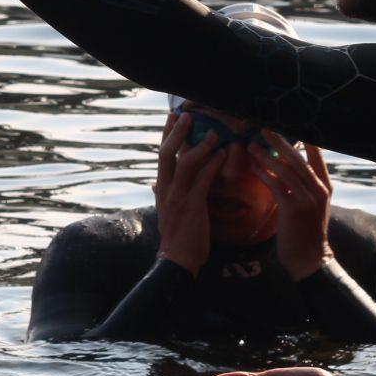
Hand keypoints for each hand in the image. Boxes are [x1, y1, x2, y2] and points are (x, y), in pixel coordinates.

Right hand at [152, 112, 224, 275]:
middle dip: (176, 132)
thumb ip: (160, 195)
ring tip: (214, 133)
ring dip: (200, 145)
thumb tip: (153, 183)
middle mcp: (166, 189)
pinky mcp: (193, 205)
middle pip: (167, 154)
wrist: (176, 261)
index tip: (173, 116)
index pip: (162, 156)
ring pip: (185, 163)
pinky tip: (222, 155)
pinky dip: (213, 165)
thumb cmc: (175, 238)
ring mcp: (178, 196)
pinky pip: (202, 179)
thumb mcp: (164, 212)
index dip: (166, 135)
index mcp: (161, 189)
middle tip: (187, 115)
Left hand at [249, 134, 334, 280]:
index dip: (303, 138)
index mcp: (324, 186)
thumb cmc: (305, 232)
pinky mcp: (293, 209)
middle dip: (280, 141)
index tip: (287, 123)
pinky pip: (276, 185)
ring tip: (252, 144)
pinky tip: (252, 166)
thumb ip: (302, 186)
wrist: (309, 259)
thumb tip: (283, 166)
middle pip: (298, 158)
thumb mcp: (309, 205)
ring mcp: (307, 199)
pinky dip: (263, 174)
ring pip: (285, 170)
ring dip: (266, 155)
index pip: (317, 155)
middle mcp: (319, 189)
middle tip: (264, 127)